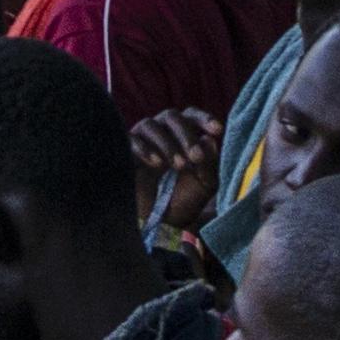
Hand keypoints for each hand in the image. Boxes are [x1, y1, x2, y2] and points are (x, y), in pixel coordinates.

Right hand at [130, 106, 223, 231]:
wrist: (161, 223)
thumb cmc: (184, 199)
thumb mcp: (205, 184)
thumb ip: (210, 163)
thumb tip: (208, 139)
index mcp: (182, 135)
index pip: (190, 115)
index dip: (203, 118)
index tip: (217, 131)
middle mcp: (160, 132)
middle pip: (171, 116)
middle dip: (186, 135)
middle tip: (196, 157)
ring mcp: (140, 140)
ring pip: (149, 125)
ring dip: (167, 143)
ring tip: (179, 165)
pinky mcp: (123, 153)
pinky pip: (129, 140)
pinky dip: (143, 148)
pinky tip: (157, 163)